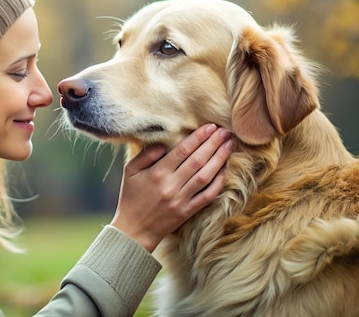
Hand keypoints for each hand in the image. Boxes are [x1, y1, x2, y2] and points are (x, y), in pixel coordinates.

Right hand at [110, 124, 232, 251]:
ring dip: (220, 159)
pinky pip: (208, 195)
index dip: (198, 137)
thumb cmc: (130, 198)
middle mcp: (171, 185)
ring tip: (229, 145)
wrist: (133, 231)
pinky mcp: (188, 212)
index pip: (183, 150)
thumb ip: (145, 155)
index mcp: (157, 173)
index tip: (210, 127)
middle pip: (198, 160)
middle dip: (213, 144)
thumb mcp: (130, 172)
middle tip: (226, 132)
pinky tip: (225, 169)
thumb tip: (163, 144)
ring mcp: (181, 200)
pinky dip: (218, 182)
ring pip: (206, 176)